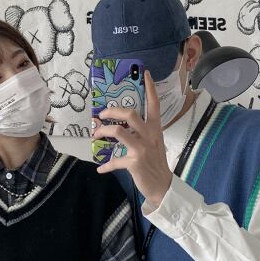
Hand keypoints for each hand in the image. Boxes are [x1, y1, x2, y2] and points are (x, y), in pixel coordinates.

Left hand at [91, 69, 172, 207]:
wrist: (163, 187)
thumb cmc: (155, 164)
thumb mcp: (153, 145)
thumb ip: (141, 134)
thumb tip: (122, 128)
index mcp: (155, 130)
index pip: (154, 105)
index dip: (150, 89)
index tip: (145, 74)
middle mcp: (149, 136)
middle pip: (131, 114)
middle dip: (113, 111)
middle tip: (102, 114)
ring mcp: (142, 149)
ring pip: (119, 131)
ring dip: (103, 131)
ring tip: (96, 135)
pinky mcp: (135, 163)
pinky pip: (115, 161)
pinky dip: (106, 166)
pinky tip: (100, 169)